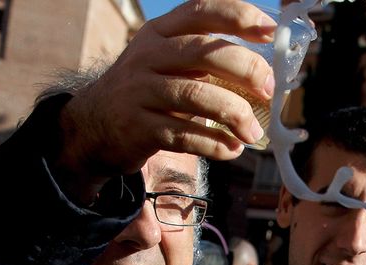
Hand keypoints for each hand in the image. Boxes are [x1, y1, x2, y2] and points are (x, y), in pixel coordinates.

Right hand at [56, 0, 277, 197]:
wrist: (95, 125)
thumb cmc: (149, 91)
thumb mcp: (168, 62)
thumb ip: (207, 59)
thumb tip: (268, 73)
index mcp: (161, 32)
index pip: (201, 11)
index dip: (239, 17)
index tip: (270, 31)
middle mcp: (147, 56)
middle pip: (202, 52)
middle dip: (245, 68)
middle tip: (269, 89)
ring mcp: (139, 91)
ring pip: (195, 95)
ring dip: (235, 114)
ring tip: (253, 132)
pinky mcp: (137, 127)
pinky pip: (184, 135)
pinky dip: (214, 144)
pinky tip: (232, 149)